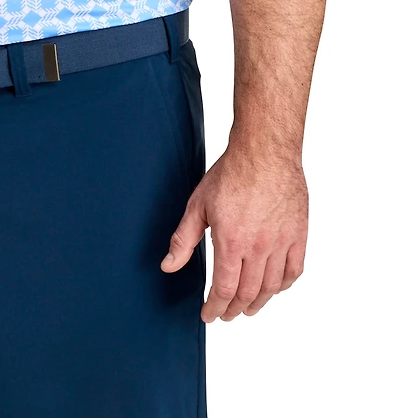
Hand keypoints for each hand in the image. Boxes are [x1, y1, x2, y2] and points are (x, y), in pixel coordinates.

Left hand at [160, 144, 307, 320]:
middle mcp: (259, 247)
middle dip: (234, 309)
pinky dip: (283, 285)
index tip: (209, 315)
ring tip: (247, 308)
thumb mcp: (198, 205)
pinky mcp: (299, 234)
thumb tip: (168, 266)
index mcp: (231, 241)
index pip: (224, 289)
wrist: (265, 151)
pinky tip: (274, 288)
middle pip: (247, 293)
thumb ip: (184, 239)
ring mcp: (282, 242)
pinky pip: (294, 270)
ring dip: (258, 303)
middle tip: (226, 314)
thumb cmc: (231, 173)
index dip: (215, 307)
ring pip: (272, 287)